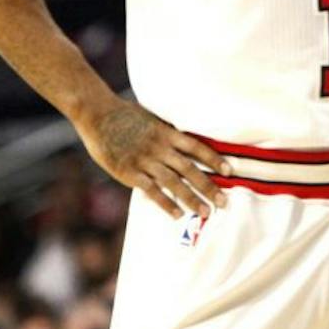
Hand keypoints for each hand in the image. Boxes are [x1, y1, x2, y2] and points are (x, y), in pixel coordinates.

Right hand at [76, 98, 230, 217]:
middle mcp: (160, 148)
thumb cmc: (125, 114)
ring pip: (174, 183)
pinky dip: (165, 203)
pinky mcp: (129, 172)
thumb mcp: (152, 118)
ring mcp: (145, 161)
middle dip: (208, 187)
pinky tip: (177, 214)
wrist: (98, 114)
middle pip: (190, 169)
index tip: (230, 171)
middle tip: (223, 202)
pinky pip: (151, 190)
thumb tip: (184, 136)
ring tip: (205, 212)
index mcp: (167, 133)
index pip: (197, 148)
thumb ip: (168, 131)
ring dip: (191, 199)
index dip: (214, 159)